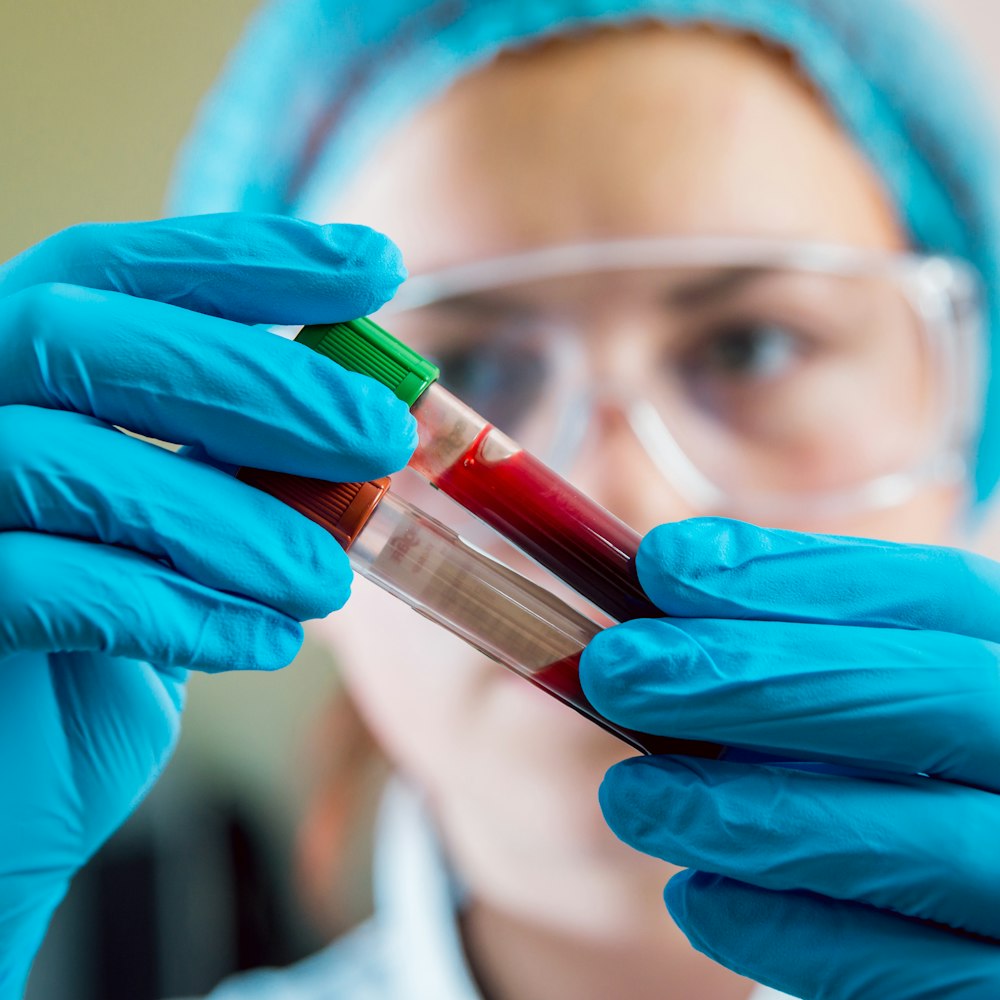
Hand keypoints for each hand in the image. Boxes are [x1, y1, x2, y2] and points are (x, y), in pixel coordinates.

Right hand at [0, 214, 415, 995]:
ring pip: (71, 461)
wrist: (18, 792)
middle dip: (260, 381)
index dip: (249, 258)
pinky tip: (266, 642)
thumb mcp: (182, 535)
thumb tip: (366, 415)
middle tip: (382, 436)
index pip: (119, 270)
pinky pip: (49, 585)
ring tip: (327, 578)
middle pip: (87, 338)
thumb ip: (238, 466)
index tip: (374, 266)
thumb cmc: (108, 649)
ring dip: (234, 519)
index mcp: (22, 376)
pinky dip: (179, 610)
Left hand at [581, 518, 999, 998]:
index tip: (663, 563)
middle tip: (614, 670)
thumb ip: (787, 653)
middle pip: (939, 698)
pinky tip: (695, 895)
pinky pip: (918, 974)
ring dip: (750, 814)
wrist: (965, 908)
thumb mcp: (867, 699)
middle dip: (757, 678)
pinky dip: (792, 932)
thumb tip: (654, 601)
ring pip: (928, 845)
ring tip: (630, 797)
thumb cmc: (895, 783)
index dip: (794, 575)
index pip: (932, 595)